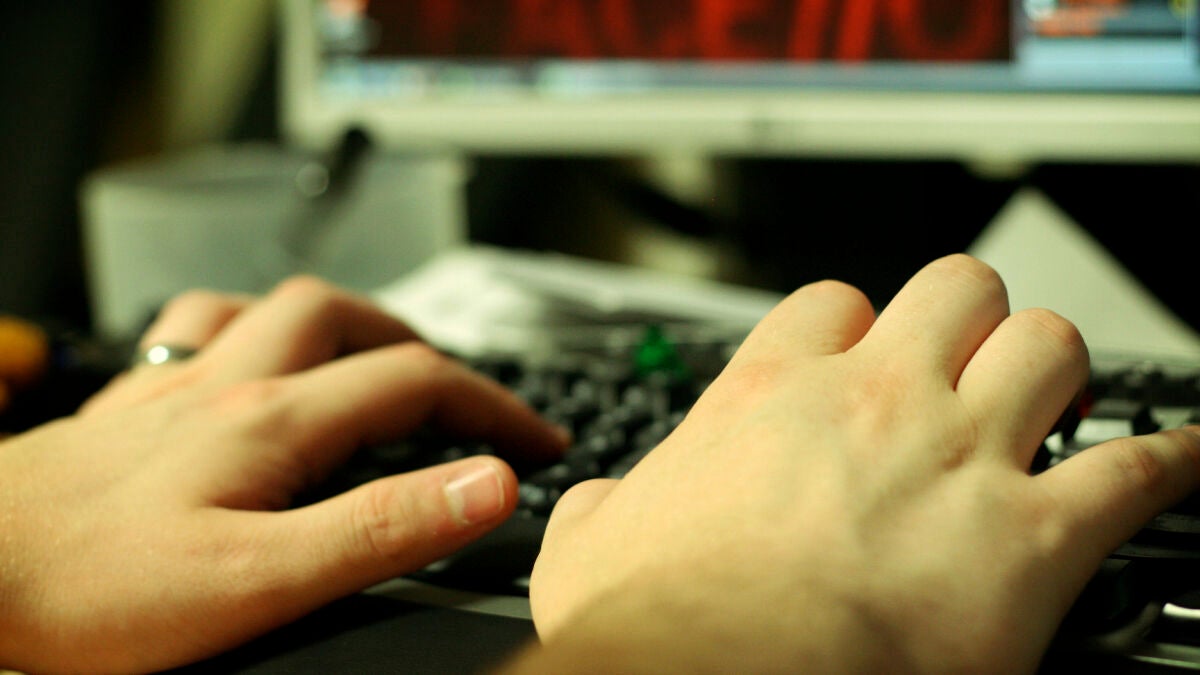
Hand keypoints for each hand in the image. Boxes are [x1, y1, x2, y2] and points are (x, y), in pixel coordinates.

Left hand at [0, 277, 567, 673]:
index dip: (496, 408)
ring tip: (379, 356)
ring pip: (278, 308)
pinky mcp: (129, 408)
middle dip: (429, 352)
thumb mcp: (263, 579)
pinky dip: (245, 325)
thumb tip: (485, 483)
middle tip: (467, 398)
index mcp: (276, 423)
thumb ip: (381, 527)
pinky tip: (250, 351)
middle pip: (355, 323)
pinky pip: (195, 328)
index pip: (419, 383)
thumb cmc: (94, 588)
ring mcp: (175, 390)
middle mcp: (230, 386)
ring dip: (346, 322)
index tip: (537, 443)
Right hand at [524, 254, 1199, 673]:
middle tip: (971, 360)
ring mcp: (958, 459)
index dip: (855, 324)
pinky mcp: (1030, 541)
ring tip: (1054, 400)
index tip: (861, 354)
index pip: (834, 302)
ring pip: (1049, 346)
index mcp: (770, 394)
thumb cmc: (660, 631)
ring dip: (1056, 368)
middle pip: (960, 290)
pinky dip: (1169, 462)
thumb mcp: (590, 545)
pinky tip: (1182, 462)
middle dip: (972, 319)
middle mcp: (875, 404)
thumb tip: (597, 511)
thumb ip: (605, 504)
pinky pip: (1136, 470)